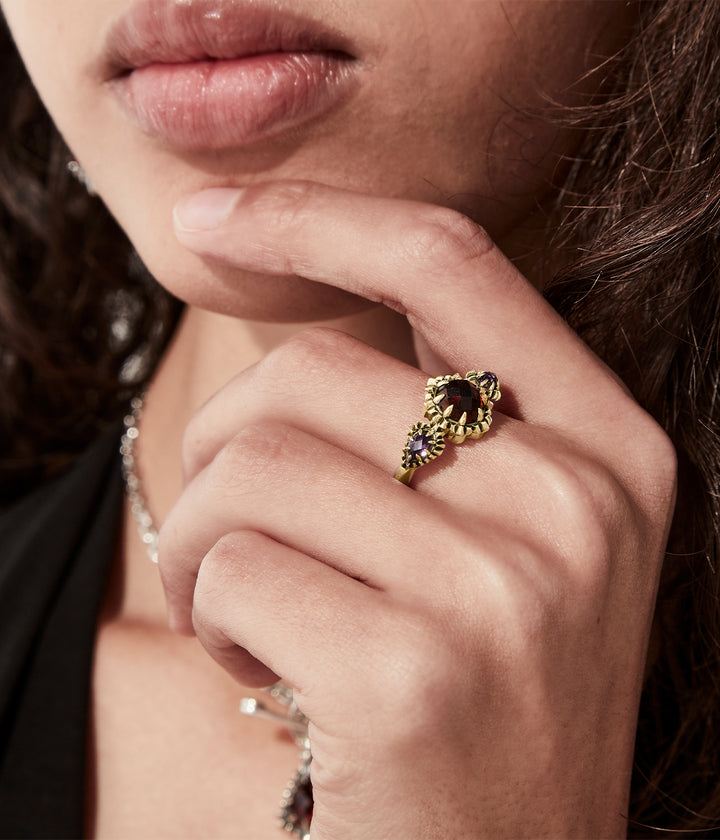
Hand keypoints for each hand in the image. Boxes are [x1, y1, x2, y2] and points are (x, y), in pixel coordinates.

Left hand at [159, 182, 676, 838]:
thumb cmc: (485, 686)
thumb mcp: (507, 534)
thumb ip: (436, 415)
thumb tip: (300, 296)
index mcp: (608, 444)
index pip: (446, 260)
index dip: (316, 216)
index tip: (214, 214)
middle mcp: (574, 500)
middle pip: (308, 370)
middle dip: (221, 446)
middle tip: (232, 527)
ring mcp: (502, 587)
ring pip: (250, 466)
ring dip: (202, 537)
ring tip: (246, 605)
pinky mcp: (409, 674)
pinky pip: (232, 567)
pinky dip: (210, 612)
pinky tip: (263, 667)